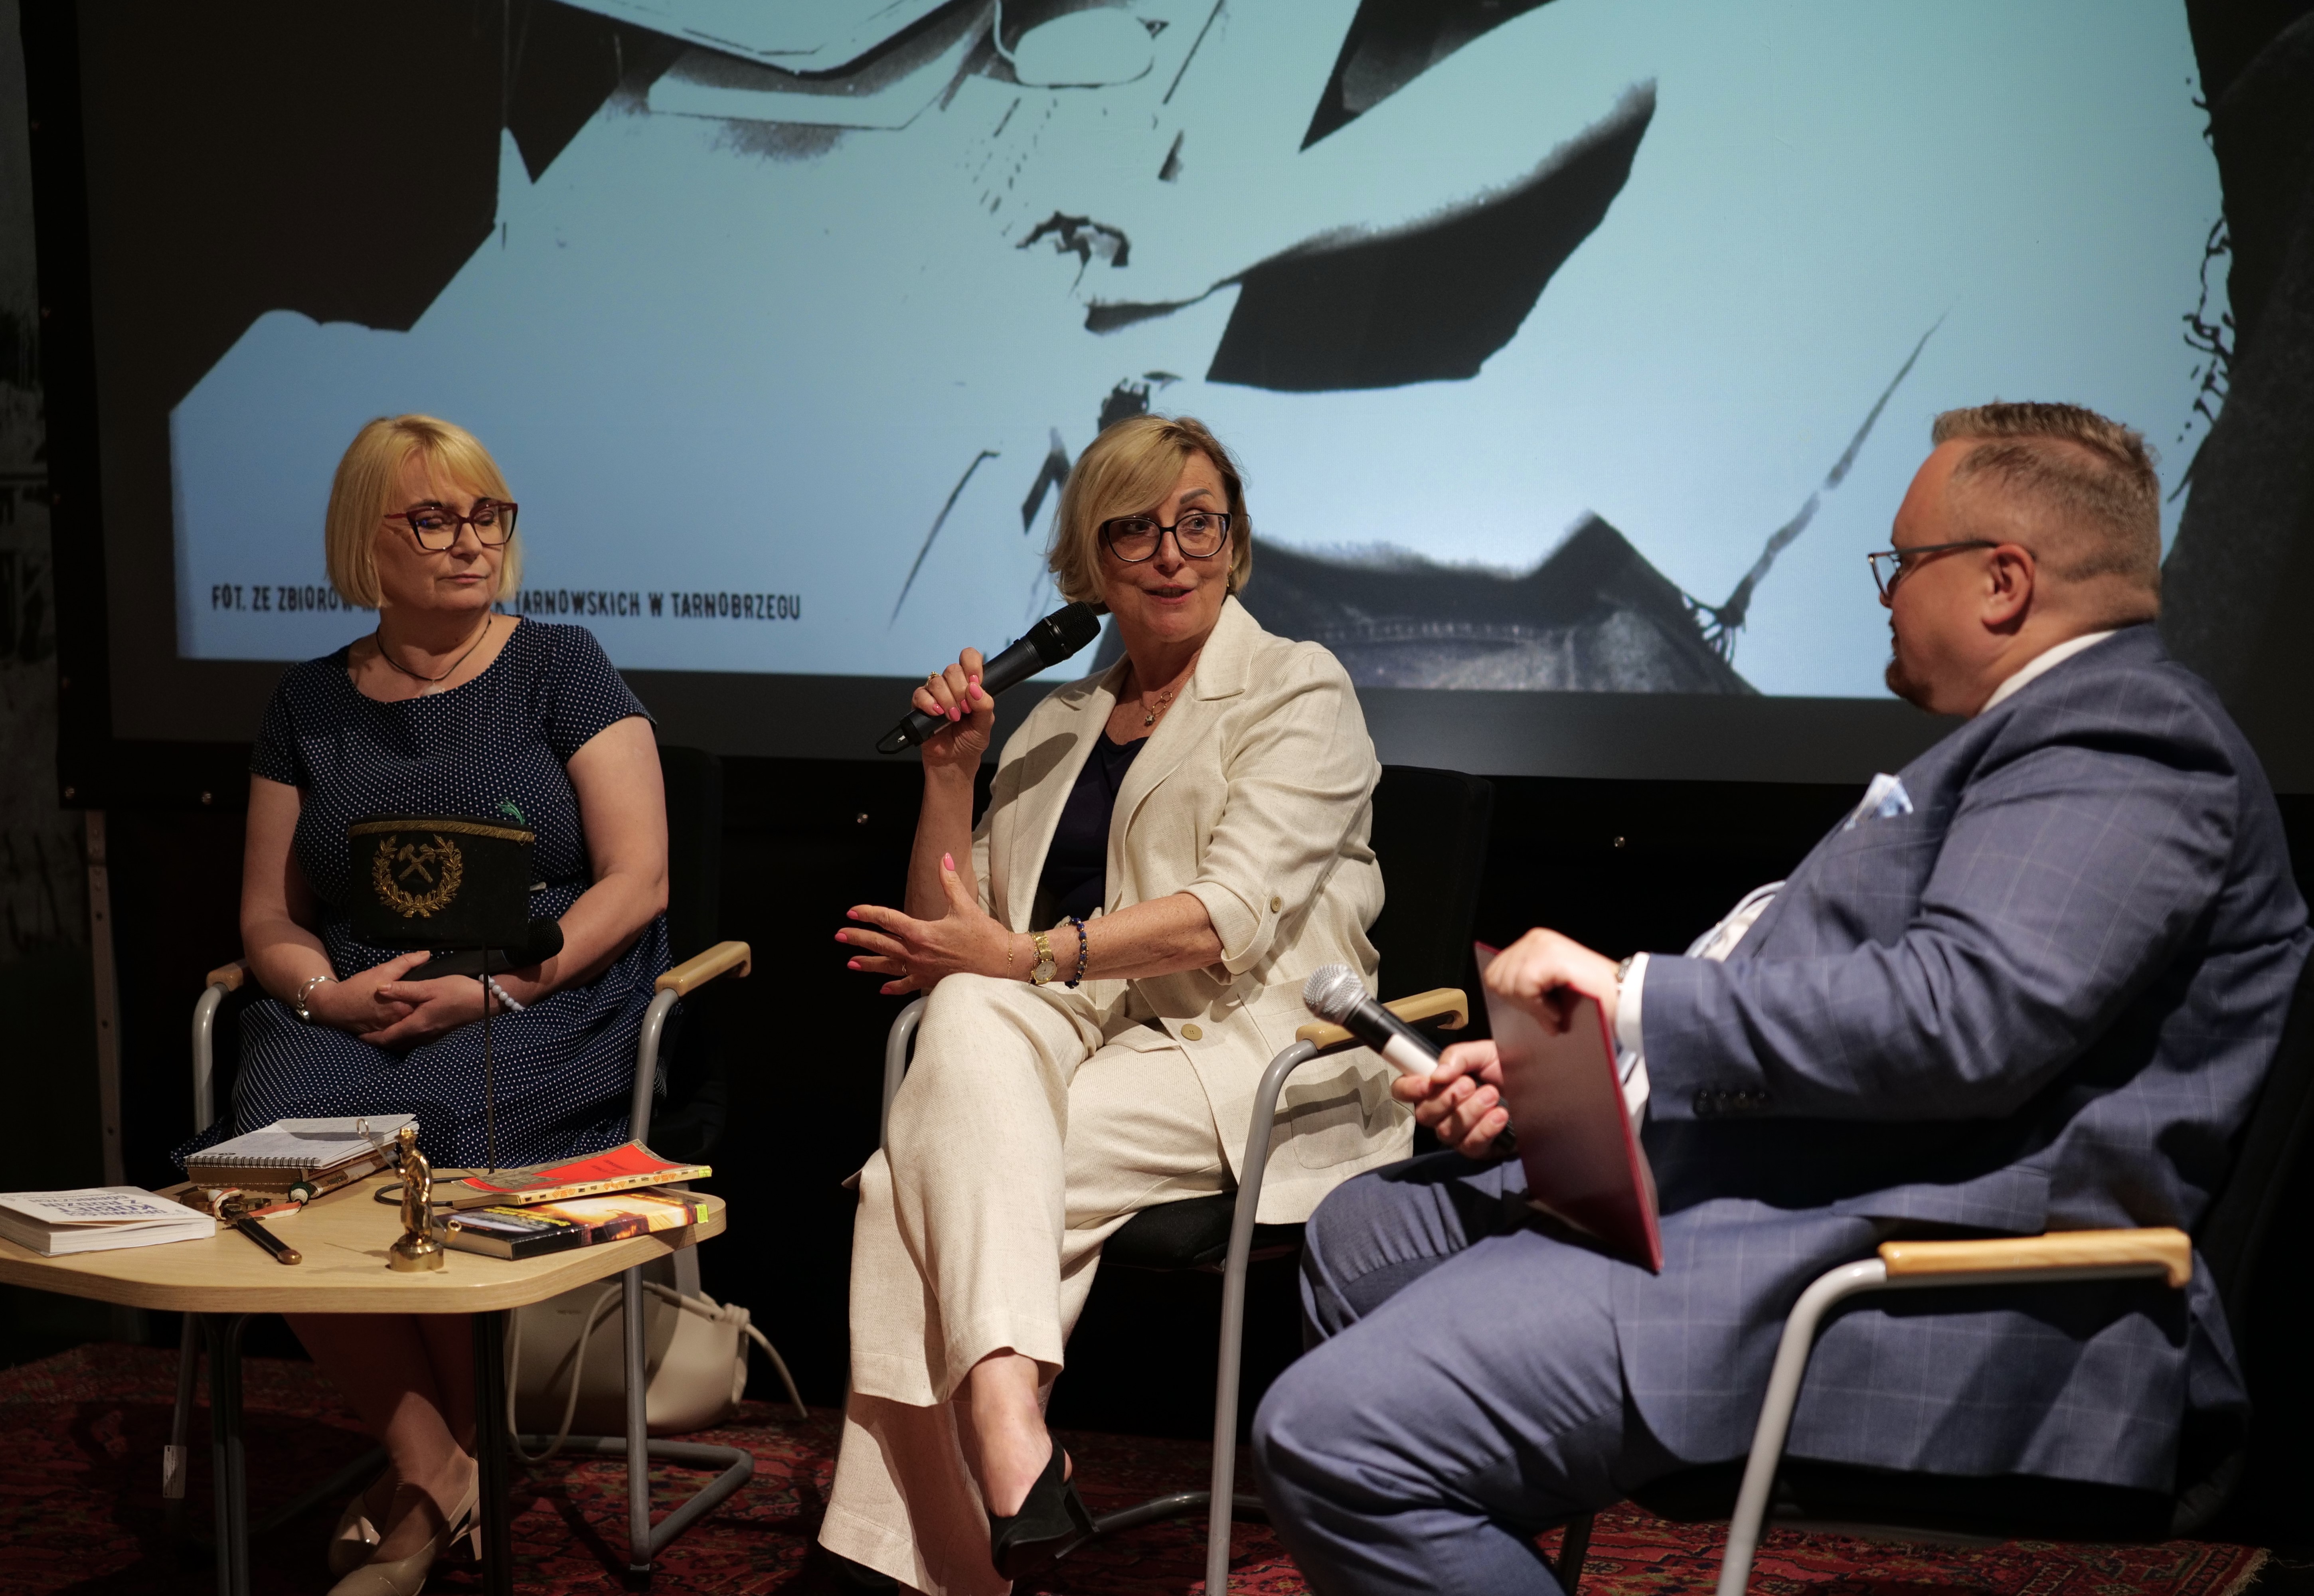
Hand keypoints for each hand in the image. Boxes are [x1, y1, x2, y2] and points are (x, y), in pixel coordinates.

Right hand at [304, 950, 431, 1034]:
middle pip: (422, 1016)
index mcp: (402, 1006)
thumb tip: (427, 954)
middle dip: (430, 1011)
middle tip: (439, 1003)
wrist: (333, 1007)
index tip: (445, 992)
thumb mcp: (382, 971)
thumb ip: (406, 963)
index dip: (436, 997)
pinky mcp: (384, 1036)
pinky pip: (402, 1036)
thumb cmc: (358, 987)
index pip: (427, 1002)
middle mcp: (399, 1022)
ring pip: (413, 1028)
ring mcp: (392, 1032)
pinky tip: (417, 1024)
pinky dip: (409, 1032)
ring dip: (422, 1022)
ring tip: (431, 1014)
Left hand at [360, 967, 493, 1047]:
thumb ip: (404, 989)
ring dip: (393, 1040)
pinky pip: (417, 1039)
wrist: (487, 1001)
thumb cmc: (458, 991)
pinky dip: (406, 1037)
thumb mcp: (430, 986)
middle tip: (366, 1037)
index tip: (359, 1037)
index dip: (372, 1038)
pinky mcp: (442, 1031)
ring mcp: (434, 1035)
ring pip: (407, 1042)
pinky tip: (406, 1029)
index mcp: (417, 1024)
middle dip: (380, 1041)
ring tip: (382, 1034)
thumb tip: (380, 988)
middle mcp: (424, 1034)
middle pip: (396, 1043)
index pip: (388, 1037)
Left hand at [840, 852, 1015, 994]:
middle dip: (858, 938)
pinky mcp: (931, 982)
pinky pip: (906, 986)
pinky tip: (882, 988)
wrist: (1002, 964)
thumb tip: (943, 859)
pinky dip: (893, 987)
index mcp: (922, 933)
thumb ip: (949, 881)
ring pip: (889, 967)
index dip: (868, 914)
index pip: (888, 920)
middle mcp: (918, 953)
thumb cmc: (985, 937)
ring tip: (851, 963)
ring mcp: (923, 970)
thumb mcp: (965, 906)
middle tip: (840, 935)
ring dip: (868, 964)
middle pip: (880, 944)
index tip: (853, 911)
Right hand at [915, 648, 995, 778]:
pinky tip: (937, 714)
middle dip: (960, 689)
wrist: (954, 761)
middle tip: (965, 709)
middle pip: (952, 669)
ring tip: (953, 717)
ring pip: (937, 681)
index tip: (975, 681)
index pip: (969, 658)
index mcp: (970, 685)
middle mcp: (952, 686)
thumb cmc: (971, 741)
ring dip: (947, 700)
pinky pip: (920, 694)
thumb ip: (985, 706)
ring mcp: (935, 694)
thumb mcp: (985, 725)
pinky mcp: (920, 705)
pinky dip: (929, 703)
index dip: (972, 664)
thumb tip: (975, 688)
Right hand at [1391, 1040, 1511, 1160]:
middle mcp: (1443, 1110)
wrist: (1544, 1087)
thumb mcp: (1485, 1052)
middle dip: (1447, 1099)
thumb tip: (1437, 1075)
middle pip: (1424, 1114)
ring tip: (1493, 1095)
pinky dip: (1484, 1129)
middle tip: (1470, 1084)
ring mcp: (1459, 1131)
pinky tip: (1500, 1116)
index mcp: (1438, 1084)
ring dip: (1469, 1112)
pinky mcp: (1479, 1149)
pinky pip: (1470, 1146)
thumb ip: (1458, 1056)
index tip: (1427, 1083)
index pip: (1405, 1090)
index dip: (1409, 1088)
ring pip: (1447, 1131)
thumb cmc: (1510, 1068)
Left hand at [1483, 927, 1619, 1035]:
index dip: (1508, 997)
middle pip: (1497, 979)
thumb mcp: (1549, 991)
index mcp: (1533, 944)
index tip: (1533, 1008)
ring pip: (1509, 985)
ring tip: (1556, 1009)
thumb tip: (1500, 997)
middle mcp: (1535, 939)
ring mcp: (1542, 945)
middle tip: (1548, 1011)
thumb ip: (1524, 989)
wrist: (1624, 999)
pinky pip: (1525, 988)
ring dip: (1532, 1007)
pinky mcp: (1551, 957)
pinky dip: (1540, 1007)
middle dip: (1519, 1003)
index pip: (1494, 972)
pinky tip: (1558, 1010)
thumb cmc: (1592, 999)